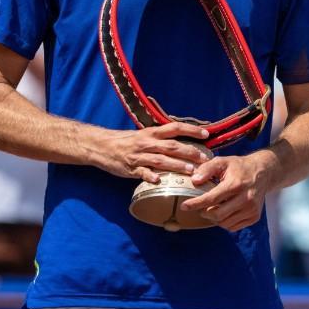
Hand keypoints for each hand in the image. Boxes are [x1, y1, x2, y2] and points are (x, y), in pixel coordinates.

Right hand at [92, 122, 211, 182]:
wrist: (101, 146)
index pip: (175, 128)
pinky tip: (159, 180)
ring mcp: (139, 156)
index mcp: (152, 132)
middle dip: (189, 151)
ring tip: (191, 170)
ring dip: (176, 165)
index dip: (191, 130)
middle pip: (172, 145)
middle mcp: (147, 142)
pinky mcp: (131, 168)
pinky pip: (142, 172)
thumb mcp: (144, 135)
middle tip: (204, 158)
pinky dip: (150, 176)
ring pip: (161, 159)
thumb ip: (161, 138)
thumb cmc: (126, 141)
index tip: (206, 133)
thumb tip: (183, 141)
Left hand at [179, 152, 273, 231]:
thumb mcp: (223, 161)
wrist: (263, 172)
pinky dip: (225, 222)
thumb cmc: (239, 167)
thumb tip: (194, 180)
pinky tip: (224, 212)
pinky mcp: (255, 216)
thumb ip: (207, 169)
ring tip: (213, 208)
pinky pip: (233, 227)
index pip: (211, 198)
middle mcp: (246, 198)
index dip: (196, 203)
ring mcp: (251, 209)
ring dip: (214, 218)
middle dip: (204, 212)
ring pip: (225, 223)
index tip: (184, 206)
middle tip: (200, 207)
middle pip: (217, 214)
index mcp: (236, 184)